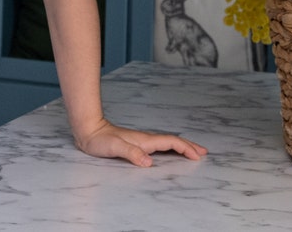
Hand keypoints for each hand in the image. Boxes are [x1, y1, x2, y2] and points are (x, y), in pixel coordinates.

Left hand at [75, 118, 206, 167]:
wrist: (88, 131)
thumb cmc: (99, 139)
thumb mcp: (114, 147)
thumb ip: (131, 153)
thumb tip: (148, 162)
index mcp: (144, 140)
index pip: (170, 142)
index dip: (185, 148)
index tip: (198, 155)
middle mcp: (145, 140)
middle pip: (171, 141)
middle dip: (188, 146)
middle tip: (203, 152)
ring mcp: (140, 141)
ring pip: (166, 143)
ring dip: (181, 147)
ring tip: (192, 152)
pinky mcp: (135, 144)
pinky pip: (158, 146)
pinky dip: (169, 149)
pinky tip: (168, 153)